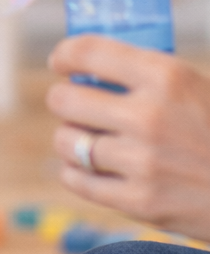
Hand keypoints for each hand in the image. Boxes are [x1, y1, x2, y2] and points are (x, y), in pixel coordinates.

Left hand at [47, 35, 209, 240]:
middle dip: (63, 99)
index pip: (87, 51)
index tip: (61, 62)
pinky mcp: (141, 202)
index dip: (64, 54)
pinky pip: (76, 180)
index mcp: (165, 77)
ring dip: (69, 138)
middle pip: (63, 99)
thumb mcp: (193, 86)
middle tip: (73, 105)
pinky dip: (75, 172)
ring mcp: (143, 162)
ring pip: (65, 141)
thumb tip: (86, 59)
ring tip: (84, 138)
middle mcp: (149, 116)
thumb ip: (145, 74)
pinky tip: (87, 166)